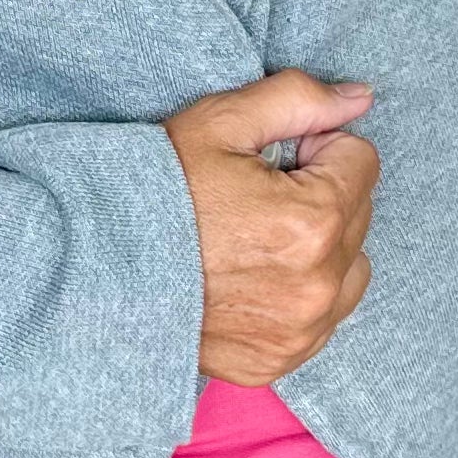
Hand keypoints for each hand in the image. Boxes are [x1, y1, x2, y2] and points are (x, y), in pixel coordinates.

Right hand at [165, 70, 377, 387]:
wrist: (96, 270)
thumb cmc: (156, 192)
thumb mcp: (219, 123)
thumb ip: (300, 101)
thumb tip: (361, 97)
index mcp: (311, 220)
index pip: (360, 160)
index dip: (313, 149)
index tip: (269, 162)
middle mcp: (317, 284)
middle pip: (358, 213)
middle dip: (320, 195)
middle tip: (254, 198)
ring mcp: (300, 331)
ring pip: (351, 268)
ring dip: (323, 248)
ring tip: (257, 240)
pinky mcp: (280, 359)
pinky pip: (323, 317)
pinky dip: (301, 295)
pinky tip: (251, 278)